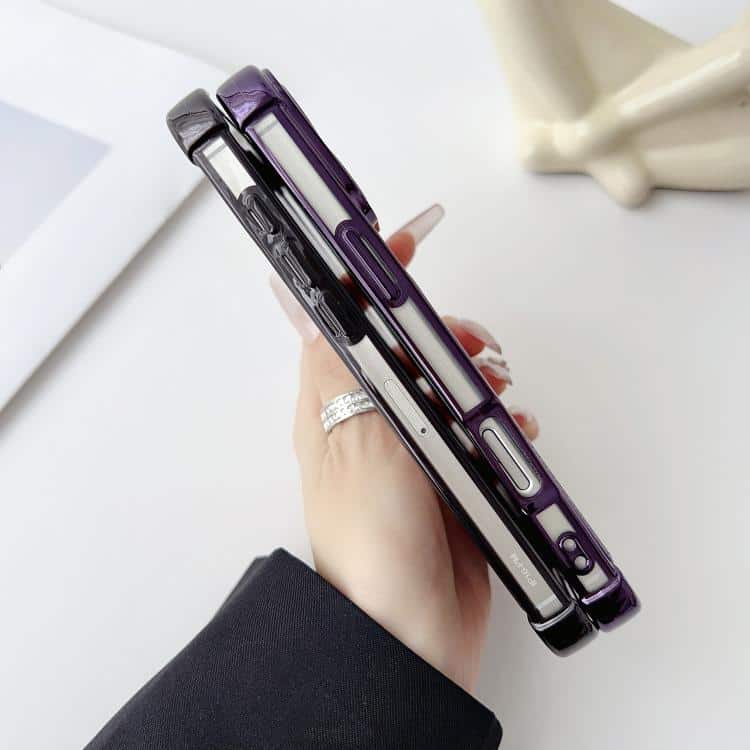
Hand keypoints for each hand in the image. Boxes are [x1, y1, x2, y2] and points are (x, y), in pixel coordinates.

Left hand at [271, 205, 539, 692]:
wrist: (409, 630)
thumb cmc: (373, 538)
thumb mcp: (354, 440)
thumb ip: (342, 368)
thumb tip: (307, 301)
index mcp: (334, 405)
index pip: (347, 321)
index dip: (371, 277)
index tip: (404, 240)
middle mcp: (372, 421)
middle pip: (405, 347)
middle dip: (441, 331)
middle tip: (471, 342)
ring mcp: (414, 450)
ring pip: (447, 384)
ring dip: (477, 374)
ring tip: (498, 389)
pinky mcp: (452, 477)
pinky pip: (479, 429)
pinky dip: (501, 420)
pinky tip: (516, 430)